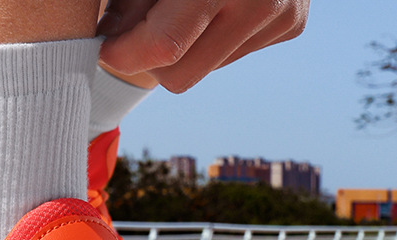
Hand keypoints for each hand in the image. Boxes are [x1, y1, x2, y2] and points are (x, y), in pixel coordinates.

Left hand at [97, 0, 309, 92]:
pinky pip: (231, 56)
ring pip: (204, 70)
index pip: (164, 46)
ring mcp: (282, 15)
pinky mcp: (291, 24)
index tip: (105, 49)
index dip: (125, 55)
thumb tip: (111, 38)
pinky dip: (211, 36)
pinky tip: (213, 5)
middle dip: (149, 58)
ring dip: (182, 48)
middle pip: (180, 75)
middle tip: (134, 29)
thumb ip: (130, 0)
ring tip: (179, 5)